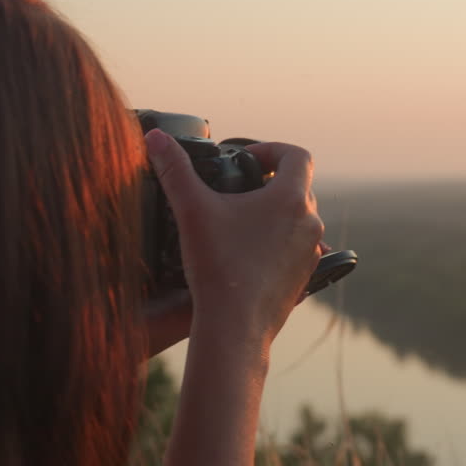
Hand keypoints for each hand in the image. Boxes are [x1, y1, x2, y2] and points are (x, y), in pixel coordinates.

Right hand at [144, 129, 323, 352]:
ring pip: (299, 219)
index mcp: (291, 199)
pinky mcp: (307, 277)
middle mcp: (311, 223)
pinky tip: (248, 251)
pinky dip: (278, 242)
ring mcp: (312, 252)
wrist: (235, 328)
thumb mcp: (191, 210)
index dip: (272, 148)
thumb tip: (154, 137)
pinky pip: (297, 248)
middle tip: (237, 188)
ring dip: (275, 213)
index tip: (246, 158)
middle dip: (269, 181)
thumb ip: (174, 169)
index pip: (297, 154)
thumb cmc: (217, 267)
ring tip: (240, 220)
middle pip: (298, 186)